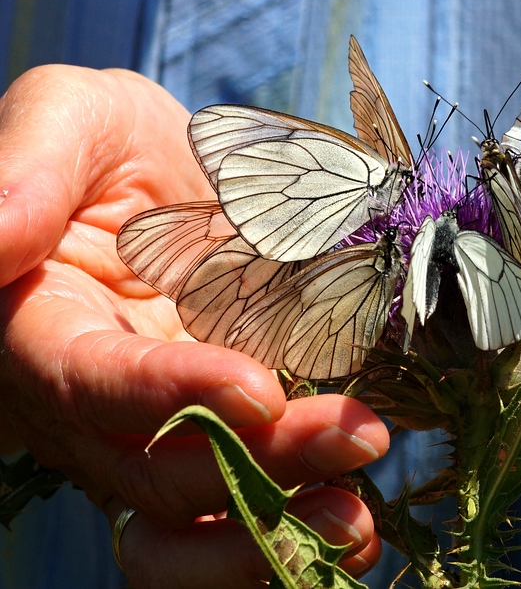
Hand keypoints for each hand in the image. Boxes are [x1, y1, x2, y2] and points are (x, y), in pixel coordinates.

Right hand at [0, 66, 387, 585]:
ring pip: (184, 516)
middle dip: (252, 466)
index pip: (86, 382)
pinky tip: (352, 527)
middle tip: (357, 437)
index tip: (257, 388)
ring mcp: (151, 431)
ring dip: (267, 532)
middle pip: (149, 468)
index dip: (164, 395)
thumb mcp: (74, 118)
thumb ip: (29, 169)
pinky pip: (229, 514)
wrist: (178, 176)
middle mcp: (86, 402)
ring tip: (355, 524)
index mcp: (41, 325)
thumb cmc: (115, 144)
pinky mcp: (213, 440)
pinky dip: (284, 532)